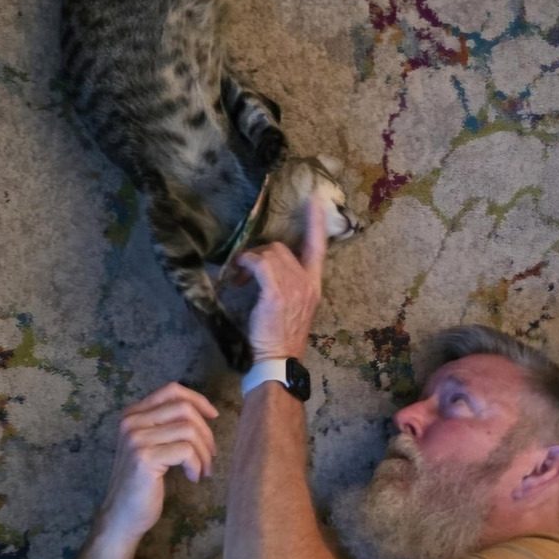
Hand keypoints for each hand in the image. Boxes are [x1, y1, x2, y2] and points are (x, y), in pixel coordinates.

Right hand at [98, 382, 218, 542]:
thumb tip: (204, 413)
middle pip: (184, 409)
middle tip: (211, 455)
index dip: (198, 399)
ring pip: (188, 430)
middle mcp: (131, 422)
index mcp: (132, 415)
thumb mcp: (152, 447)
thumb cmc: (142, 484)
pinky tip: (193, 478)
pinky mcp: (145, 457)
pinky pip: (186, 451)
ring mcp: (136, 439)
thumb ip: (167, 426)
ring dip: (204, 452)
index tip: (213, 415)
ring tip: (204, 470)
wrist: (122, 517)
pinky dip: (197, 465)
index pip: (171, 390)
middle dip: (206, 432)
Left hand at [238, 197, 326, 361]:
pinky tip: (240, 273)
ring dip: (250, 261)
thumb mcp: (296, 307)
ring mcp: (293, 286)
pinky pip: (259, 264)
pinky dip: (246, 264)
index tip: (314, 200)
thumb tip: (270, 270)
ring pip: (269, 254)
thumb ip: (290, 285)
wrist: (280, 358)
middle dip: (262, 254)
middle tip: (247, 271)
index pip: (318, 247)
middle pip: (283, 248)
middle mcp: (307, 282)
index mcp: (315, 284)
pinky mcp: (276, 292)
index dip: (315, 223)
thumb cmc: (283, 336)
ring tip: (241, 278)